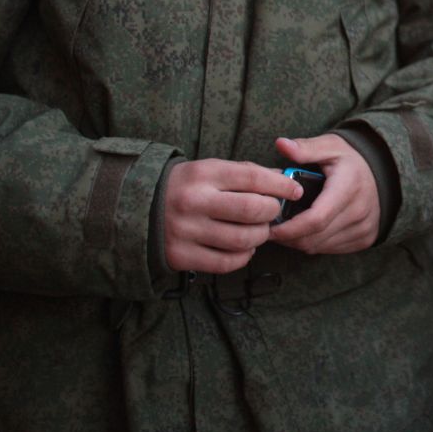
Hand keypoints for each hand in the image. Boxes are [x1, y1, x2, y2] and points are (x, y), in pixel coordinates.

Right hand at [162, 159, 298, 274]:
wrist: (139, 208)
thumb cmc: (187, 186)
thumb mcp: (211, 169)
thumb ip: (246, 173)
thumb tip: (284, 181)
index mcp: (203, 173)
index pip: (253, 178)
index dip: (280, 185)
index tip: (294, 191)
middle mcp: (193, 202)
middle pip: (251, 210)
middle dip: (272, 212)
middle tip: (273, 212)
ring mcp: (186, 231)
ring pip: (242, 239)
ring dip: (260, 236)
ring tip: (259, 230)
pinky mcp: (181, 256)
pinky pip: (225, 262)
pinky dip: (243, 256)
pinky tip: (243, 248)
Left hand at [267, 134, 380, 255]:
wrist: (385, 172)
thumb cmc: (350, 159)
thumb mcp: (330, 146)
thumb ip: (305, 148)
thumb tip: (280, 144)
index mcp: (348, 187)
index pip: (316, 219)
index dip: (289, 228)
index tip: (270, 227)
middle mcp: (359, 211)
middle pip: (314, 237)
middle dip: (288, 237)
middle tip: (271, 227)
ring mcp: (364, 228)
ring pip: (319, 247)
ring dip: (298, 242)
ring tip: (286, 228)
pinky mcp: (365, 239)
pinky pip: (330, 250)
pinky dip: (314, 244)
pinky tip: (305, 231)